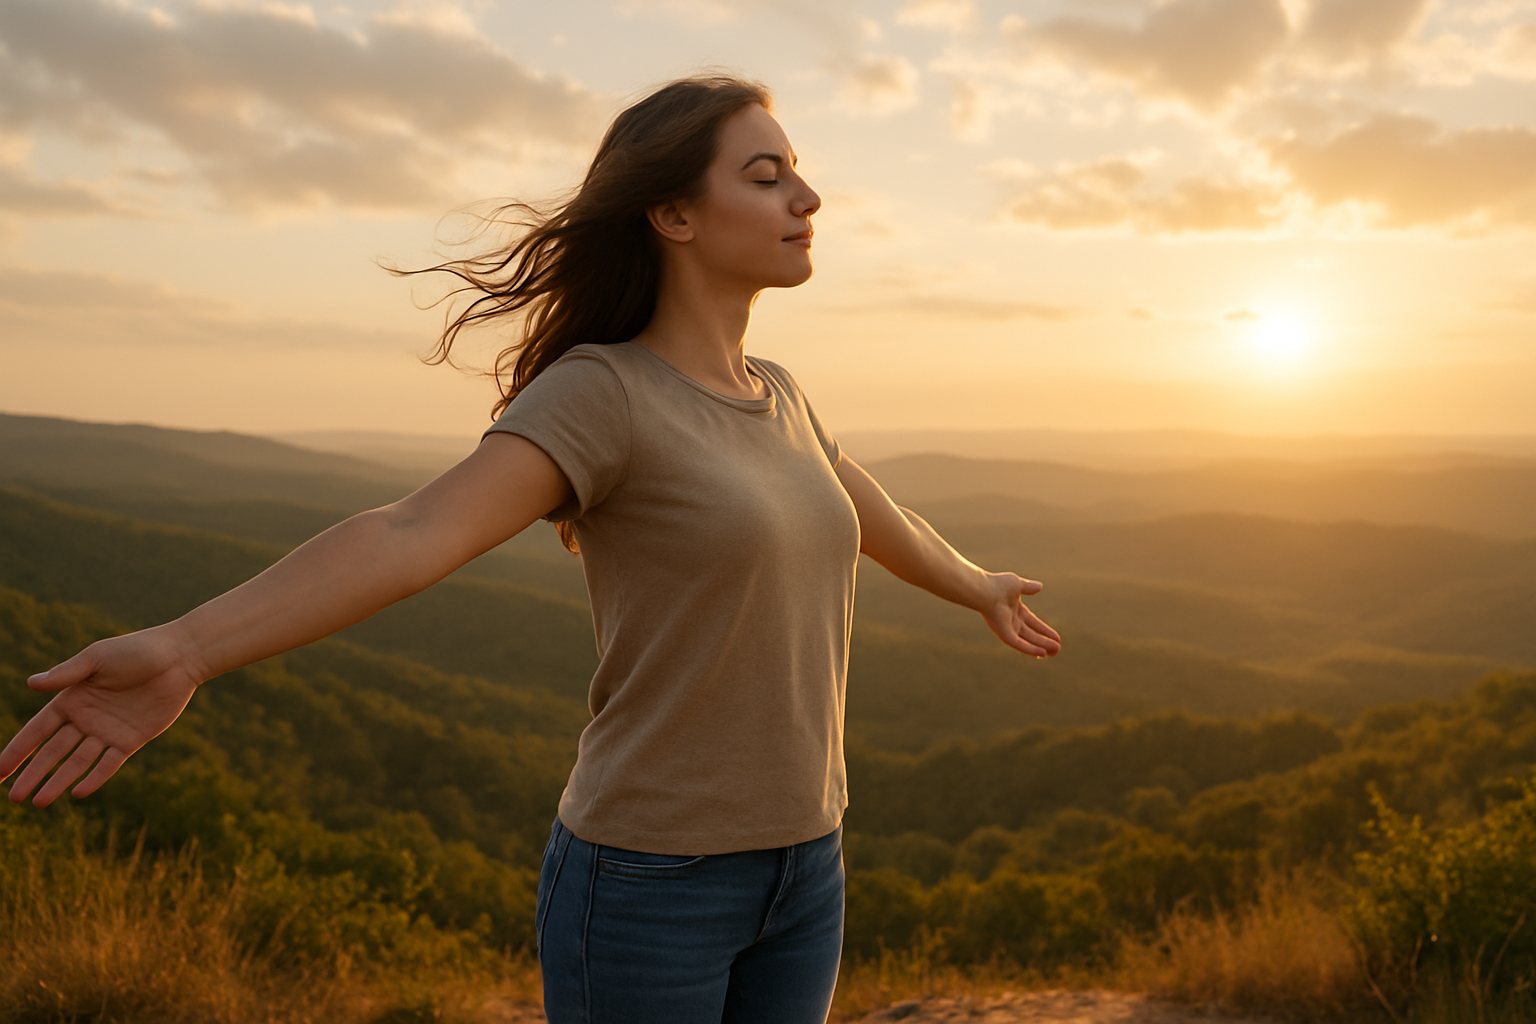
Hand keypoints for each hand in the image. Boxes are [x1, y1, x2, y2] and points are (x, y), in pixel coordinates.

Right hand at [0, 626, 200, 806]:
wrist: (179, 657)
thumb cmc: (136, 650)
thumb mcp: (97, 659)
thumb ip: (67, 674)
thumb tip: (31, 683)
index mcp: (71, 699)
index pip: (37, 730)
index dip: (16, 750)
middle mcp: (86, 719)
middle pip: (53, 752)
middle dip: (32, 774)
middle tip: (14, 798)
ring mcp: (108, 732)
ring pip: (77, 763)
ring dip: (59, 782)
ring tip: (39, 803)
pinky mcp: (132, 740)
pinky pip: (109, 764)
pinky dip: (95, 779)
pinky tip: (78, 793)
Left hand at [978, 572, 1061, 657]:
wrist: (986, 591)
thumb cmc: (998, 585)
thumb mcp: (1018, 584)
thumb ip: (1029, 587)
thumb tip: (1040, 586)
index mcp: (1016, 610)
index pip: (1033, 623)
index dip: (1045, 630)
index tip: (1057, 637)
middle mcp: (1012, 621)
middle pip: (1032, 635)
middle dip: (1045, 641)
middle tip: (1058, 649)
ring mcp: (1008, 629)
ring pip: (1028, 641)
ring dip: (1042, 647)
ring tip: (1055, 652)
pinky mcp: (1005, 635)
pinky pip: (1020, 645)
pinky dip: (1031, 649)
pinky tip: (1043, 653)